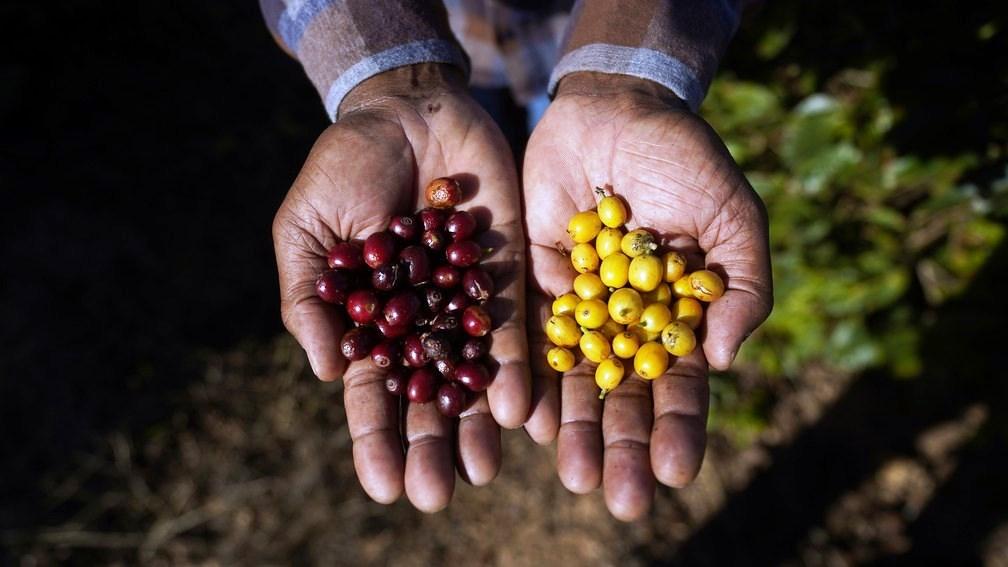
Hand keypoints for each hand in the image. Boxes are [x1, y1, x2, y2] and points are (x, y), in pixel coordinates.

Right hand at [272, 64, 529, 511]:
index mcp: (372, 322)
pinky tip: (519, 410)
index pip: (374, 392)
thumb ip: (312, 300)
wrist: (405, 112)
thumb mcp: (306, 232)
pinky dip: (516, 368)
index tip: (382, 486)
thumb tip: (330, 372)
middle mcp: (423, 323)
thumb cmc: (343, 169)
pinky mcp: (508, 273)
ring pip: (475, 374)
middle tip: (435, 496)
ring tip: (482, 471)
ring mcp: (467, 301)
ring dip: (478, 423)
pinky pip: (514, 327)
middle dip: (431, 445)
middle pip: (428, 396)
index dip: (376, 439)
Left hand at [522, 73, 771, 519]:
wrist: (616, 111)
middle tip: (621, 500)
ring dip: (573, 427)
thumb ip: (742, 287)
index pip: (681, 385)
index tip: (677, 473)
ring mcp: (579, 307)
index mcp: (677, 317)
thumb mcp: (734, 217)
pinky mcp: (533, 284)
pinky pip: (529, 339)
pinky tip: (524, 418)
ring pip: (574, 378)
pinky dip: (527, 377)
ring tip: (571, 473)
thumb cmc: (687, 161)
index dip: (680, 429)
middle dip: (623, 447)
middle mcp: (625, 324)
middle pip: (624, 397)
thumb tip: (721, 360)